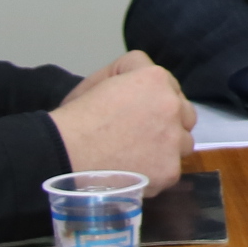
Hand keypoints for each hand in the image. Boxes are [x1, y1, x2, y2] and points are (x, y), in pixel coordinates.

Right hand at [53, 51, 188, 193]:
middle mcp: (172, 106)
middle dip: (166, 119)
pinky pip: (171, 169)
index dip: (149, 94)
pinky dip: (156, 171)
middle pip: (183, 111)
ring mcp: (174, 140)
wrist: (64, 155)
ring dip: (167, 146)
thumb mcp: (98, 80)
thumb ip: (126, 74)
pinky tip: (136, 171)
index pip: (166, 81)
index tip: (135, 107)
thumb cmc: (76, 117)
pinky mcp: (170, 170)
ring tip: (139, 154)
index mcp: (155, 79)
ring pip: (183, 141)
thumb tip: (138, 80)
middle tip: (140, 131)